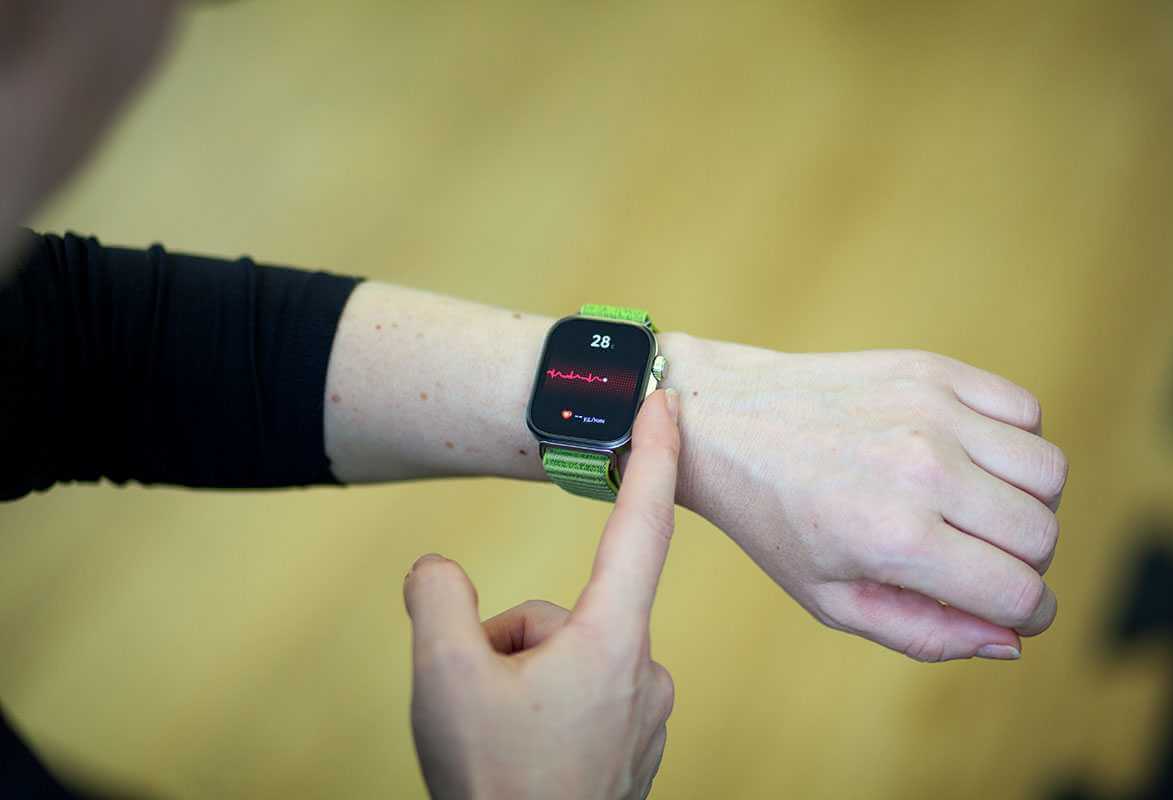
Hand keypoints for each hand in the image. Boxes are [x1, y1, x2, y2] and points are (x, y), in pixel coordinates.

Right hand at [406, 389, 680, 798]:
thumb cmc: (498, 787)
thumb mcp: (444, 675)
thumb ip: (437, 597)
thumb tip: (438, 571)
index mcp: (612, 641)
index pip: (641, 523)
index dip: (652, 454)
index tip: (666, 400)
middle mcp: (642, 671)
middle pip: (563, 610)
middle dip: (508, 637)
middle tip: (478, 699)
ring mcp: (641, 715)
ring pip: (563, 654)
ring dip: (518, 676)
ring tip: (495, 736)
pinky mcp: (629, 746)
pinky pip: (578, 695)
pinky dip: (540, 706)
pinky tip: (518, 753)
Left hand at [671, 339, 1065, 661]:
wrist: (724, 422)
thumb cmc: (774, 519)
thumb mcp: (831, 599)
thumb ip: (925, 633)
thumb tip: (1010, 640)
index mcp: (895, 537)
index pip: (1019, 593)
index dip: (1027, 615)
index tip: (1011, 610)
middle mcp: (924, 469)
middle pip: (1042, 534)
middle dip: (1025, 564)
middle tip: (979, 560)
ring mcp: (932, 411)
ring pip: (1049, 472)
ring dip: (1028, 502)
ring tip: (976, 509)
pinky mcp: (933, 369)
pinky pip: (1026, 410)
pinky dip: (1016, 441)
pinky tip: (968, 457)